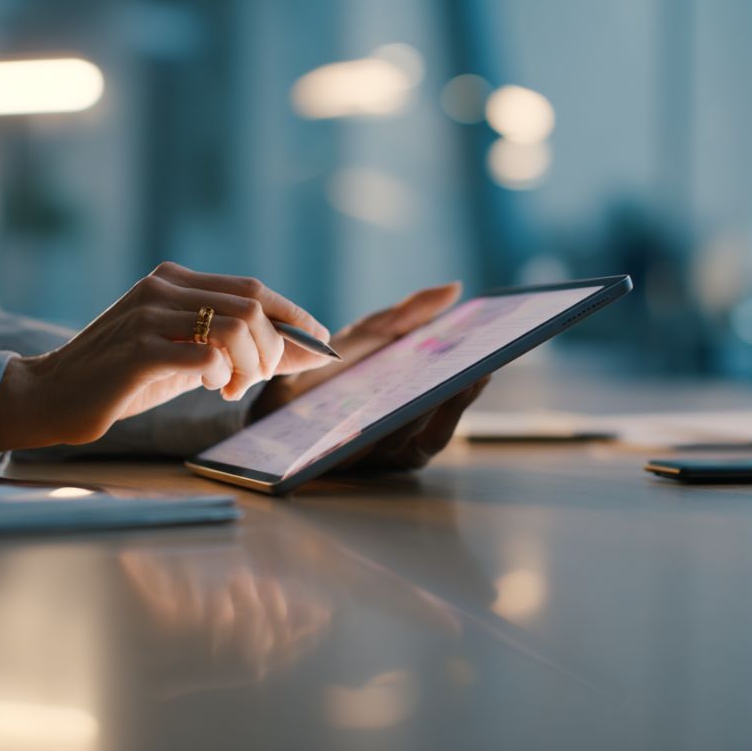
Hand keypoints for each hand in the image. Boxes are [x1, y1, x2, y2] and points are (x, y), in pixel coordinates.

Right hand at [0, 263, 332, 451]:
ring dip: (251, 364)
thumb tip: (304, 352)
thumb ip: (234, 348)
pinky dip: (222, 375)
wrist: (51, 396)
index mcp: (174, 281)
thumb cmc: (125, 380)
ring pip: (236, 327)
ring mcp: (148, 315)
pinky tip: (209, 388)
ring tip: (234, 388)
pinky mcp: (137, 350)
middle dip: (274, 348)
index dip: (294, 316)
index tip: (320, 342)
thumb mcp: (185, 357)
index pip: (254, 288)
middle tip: (259, 380)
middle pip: (252, 306)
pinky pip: (206, 355)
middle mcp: (163, 288)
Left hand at [253, 281, 490, 470]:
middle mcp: (394, 440)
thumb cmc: (323, 365)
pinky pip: (360, 452)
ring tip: (433, 388)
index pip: (451, 407)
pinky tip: (384, 411)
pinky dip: (376, 433)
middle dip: (453, 403)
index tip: (486, 366)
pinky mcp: (334, 464)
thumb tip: (455, 288)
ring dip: (421, 417)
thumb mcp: (368, 335)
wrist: (265, 382)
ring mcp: (366, 456)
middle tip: (469, 375)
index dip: (470, 392)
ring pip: (405, 443)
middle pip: (434, 430)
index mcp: (410, 412)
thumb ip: (408, 315)